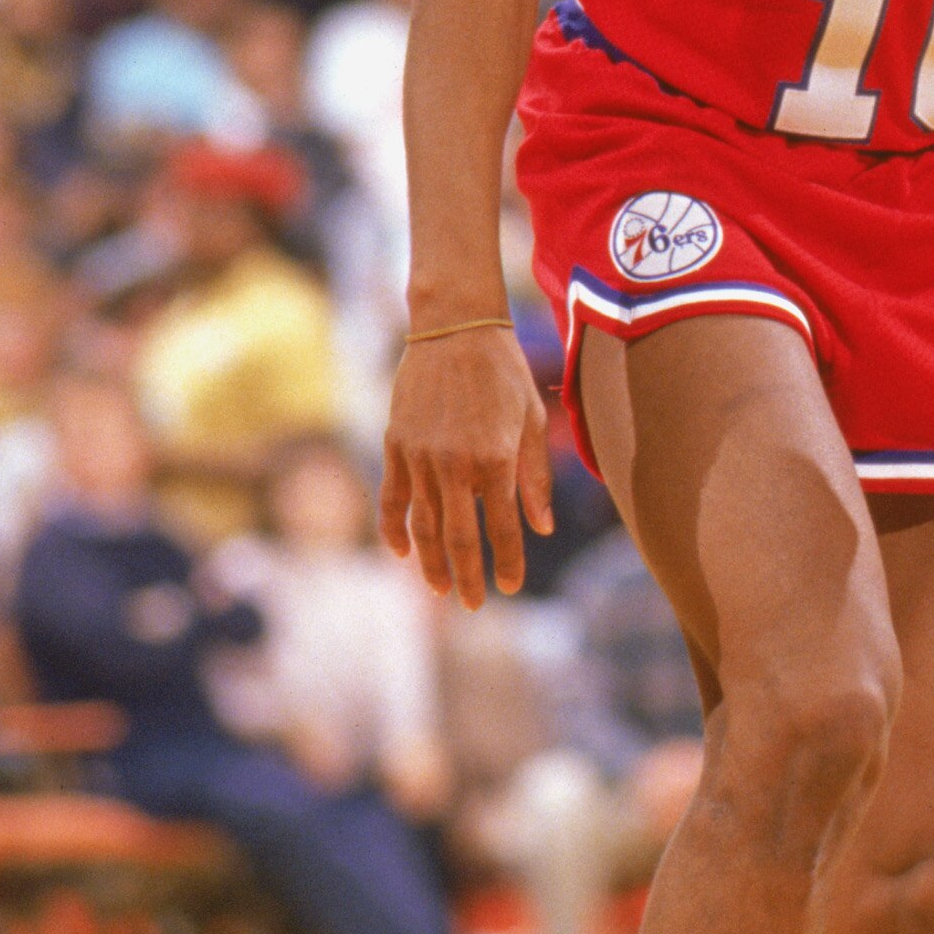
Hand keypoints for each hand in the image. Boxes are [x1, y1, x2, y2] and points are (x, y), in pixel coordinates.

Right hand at [380, 324, 553, 607]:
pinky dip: (393, 529)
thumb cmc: (504, 372)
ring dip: (430, 563)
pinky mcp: (396, 446)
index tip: (510, 587)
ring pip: (422, 526)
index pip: (503, 529)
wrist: (455, 329)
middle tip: (474, 604)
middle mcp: (455, 464)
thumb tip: (541, 528)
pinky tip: (400, 553)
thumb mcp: (533, 421)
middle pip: (459, 538)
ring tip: (439, 590)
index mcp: (496, 459)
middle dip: (467, 576)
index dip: (507, 563)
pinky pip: (392, 499)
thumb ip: (535, 478)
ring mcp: (420, 457)